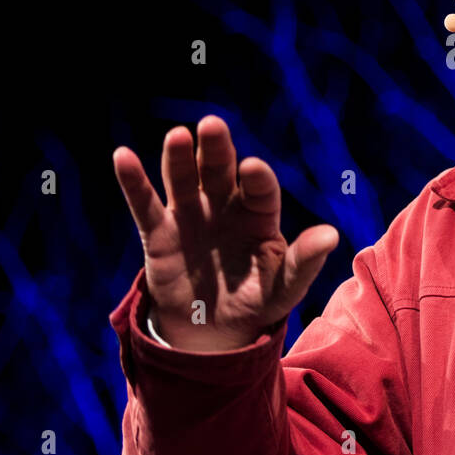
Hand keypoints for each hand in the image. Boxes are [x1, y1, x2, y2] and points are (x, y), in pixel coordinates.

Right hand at [112, 115, 337, 350]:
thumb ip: (304, 260)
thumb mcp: (285, 285)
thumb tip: (332, 236)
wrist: (214, 329)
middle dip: (216, 149)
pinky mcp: (159, 233)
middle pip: (220, 171)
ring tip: (177, 136)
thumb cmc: (257, 299)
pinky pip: (145, 204)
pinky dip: (133, 181)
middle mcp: (224, 205)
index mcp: (258, 214)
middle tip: (212, 125)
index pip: (260, 190)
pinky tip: (122, 156)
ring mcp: (190, 215)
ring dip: (179, 158)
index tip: (252, 168)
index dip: (257, 178)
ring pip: (183, 179)